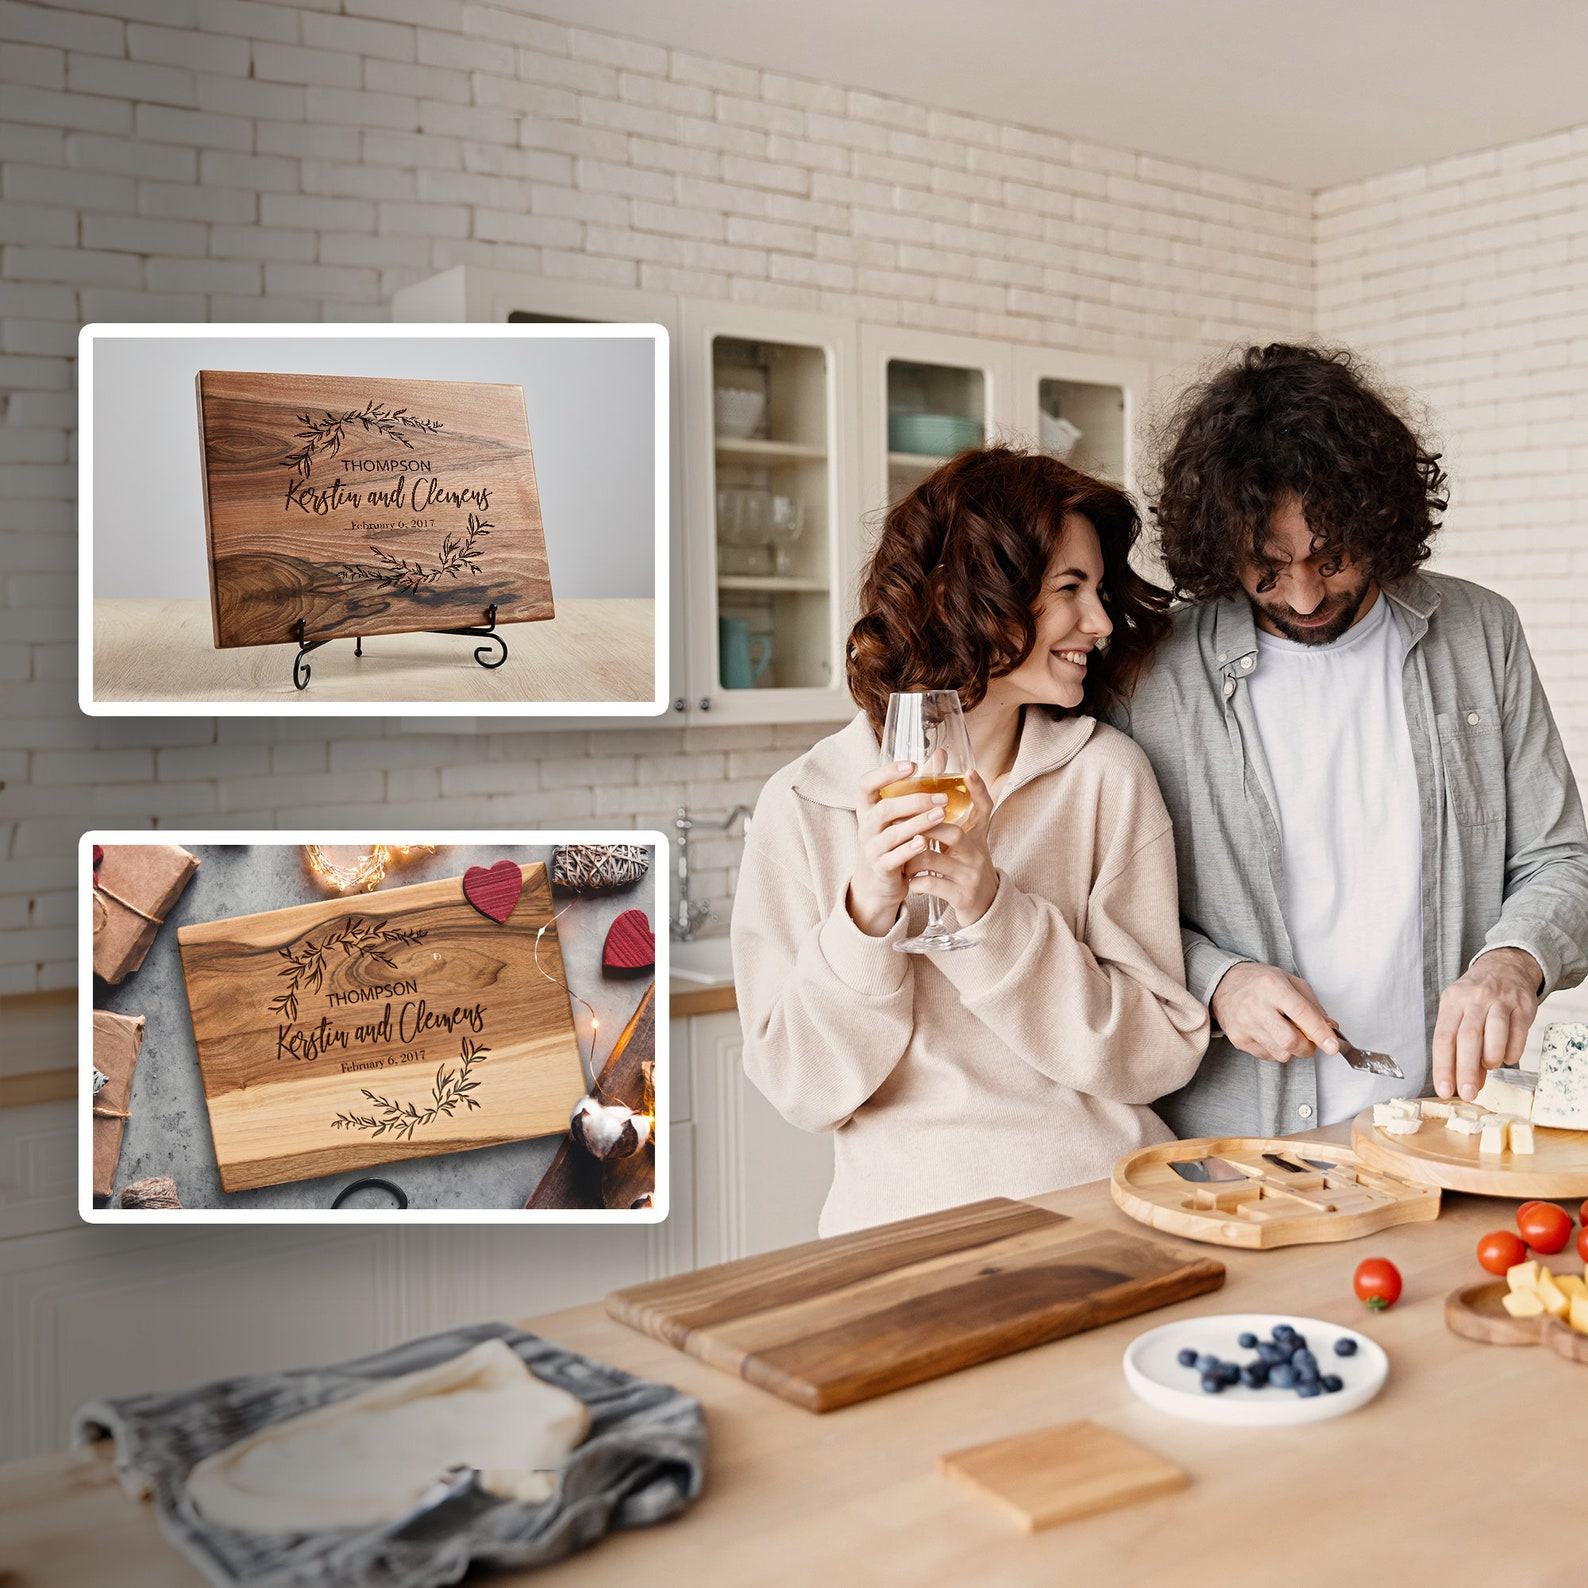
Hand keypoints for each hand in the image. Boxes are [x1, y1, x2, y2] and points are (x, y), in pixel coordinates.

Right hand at [846, 760, 953, 935]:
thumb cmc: (894, 837)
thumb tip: (941, 754)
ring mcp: (871, 847)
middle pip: (884, 808)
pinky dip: (908, 850)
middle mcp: (866, 825)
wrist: (879, 880)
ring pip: (891, 833)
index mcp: (868, 807)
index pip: (866, 784)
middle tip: (942, 797)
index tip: (912, 765)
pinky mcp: (880, 868)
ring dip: (918, 823)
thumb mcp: (901, 812)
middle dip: (914, 801)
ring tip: (940, 815)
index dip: (886, 773)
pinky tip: (925, 843)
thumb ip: (920, 784)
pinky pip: (893, 858)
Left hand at [904, 770, 998, 926]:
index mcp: (977, 837)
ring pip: (934, 860)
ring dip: (911, 858)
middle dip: (923, 828)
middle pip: (953, 834)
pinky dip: (915, 882)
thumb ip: (949, 821)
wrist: (983, 907)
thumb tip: (933, 789)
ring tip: (901, 858)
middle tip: (900, 826)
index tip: (968, 771)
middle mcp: (978, 854)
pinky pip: (931, 885)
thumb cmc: (965, 868)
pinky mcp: (962, 897)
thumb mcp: (965, 843)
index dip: (979, 789)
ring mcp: (970, 876)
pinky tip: (909, 880)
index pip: (984, 808)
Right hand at [1210, 961, 1341, 1063]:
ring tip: (1287, 1034)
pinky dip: (1276, 1050)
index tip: (1333, 1046)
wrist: (1224, 984)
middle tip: (1310, 1042)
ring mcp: (1244, 1024)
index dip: (1320, 1032)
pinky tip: (1271, 1035)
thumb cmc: (1261, 982)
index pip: (1301, 1013)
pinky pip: (1267, 1056)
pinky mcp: (1237, 1039)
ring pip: (1281, 1054)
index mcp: (1273, 986)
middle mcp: (1256, 1006)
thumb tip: (1330, 1028)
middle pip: (1290, 1041)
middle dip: (1308, 1048)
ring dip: (1292, 1050)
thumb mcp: (1290, 981)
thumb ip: (1312, 1005)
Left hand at [1432, 947, 1540, 1100]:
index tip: (1444, 1090)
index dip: (1443, 1066)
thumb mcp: (1460, 1011)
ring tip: (1490, 1066)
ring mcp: (1500, 1001)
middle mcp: (1474, 999)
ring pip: (1494, 1034)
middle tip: (1468, 1093)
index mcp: (1452, 1001)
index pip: (1443, 1038)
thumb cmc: (1476, 997)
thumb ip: (1459, 1045)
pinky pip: (1518, 1034)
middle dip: (1466, 1070)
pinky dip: (1512, 1052)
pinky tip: (1507, 1057)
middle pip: (1468, 1038)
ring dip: (1491, 1059)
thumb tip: (1464, 1082)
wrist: (1506, 966)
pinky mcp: (1523, 1006)